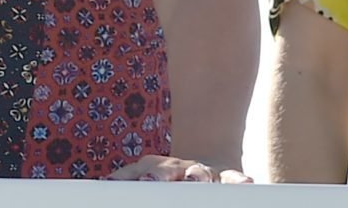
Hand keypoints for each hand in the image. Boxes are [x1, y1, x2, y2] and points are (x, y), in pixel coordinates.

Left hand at [109, 155, 251, 182]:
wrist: (204, 164)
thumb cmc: (169, 177)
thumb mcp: (148, 176)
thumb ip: (127, 180)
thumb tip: (101, 183)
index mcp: (154, 167)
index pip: (138, 173)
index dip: (129, 179)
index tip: (123, 185)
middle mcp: (177, 167)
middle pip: (166, 170)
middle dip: (159, 177)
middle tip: (151, 182)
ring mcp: (202, 172)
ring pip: (200, 172)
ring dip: (196, 176)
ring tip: (195, 180)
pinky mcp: (226, 177)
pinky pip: (233, 177)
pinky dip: (237, 179)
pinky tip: (246, 182)